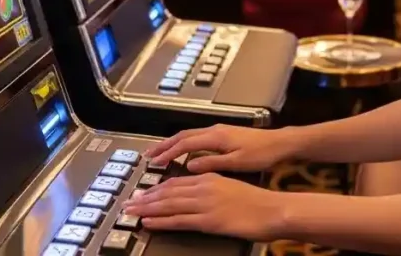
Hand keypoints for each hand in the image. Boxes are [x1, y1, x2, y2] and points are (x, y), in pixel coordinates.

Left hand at [122, 173, 284, 240]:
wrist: (272, 209)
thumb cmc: (256, 201)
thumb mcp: (231, 186)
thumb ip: (212, 187)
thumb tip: (197, 193)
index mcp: (210, 177)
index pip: (176, 181)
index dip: (157, 188)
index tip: (143, 193)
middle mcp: (204, 187)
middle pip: (168, 191)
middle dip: (146, 197)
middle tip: (128, 202)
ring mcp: (205, 204)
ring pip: (169, 204)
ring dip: (148, 208)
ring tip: (132, 212)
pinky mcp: (208, 220)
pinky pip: (179, 220)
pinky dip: (161, 221)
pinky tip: (149, 222)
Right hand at [146, 125, 295, 173]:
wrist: (279, 143)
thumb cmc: (261, 154)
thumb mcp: (237, 162)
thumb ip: (212, 163)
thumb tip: (189, 165)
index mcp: (216, 137)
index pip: (185, 143)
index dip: (168, 152)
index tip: (155, 162)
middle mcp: (215, 130)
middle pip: (183, 135)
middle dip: (165, 145)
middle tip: (149, 155)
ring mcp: (219, 130)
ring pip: (190, 135)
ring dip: (173, 143)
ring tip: (160, 153)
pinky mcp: (224, 134)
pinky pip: (197, 137)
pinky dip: (185, 143)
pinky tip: (182, 152)